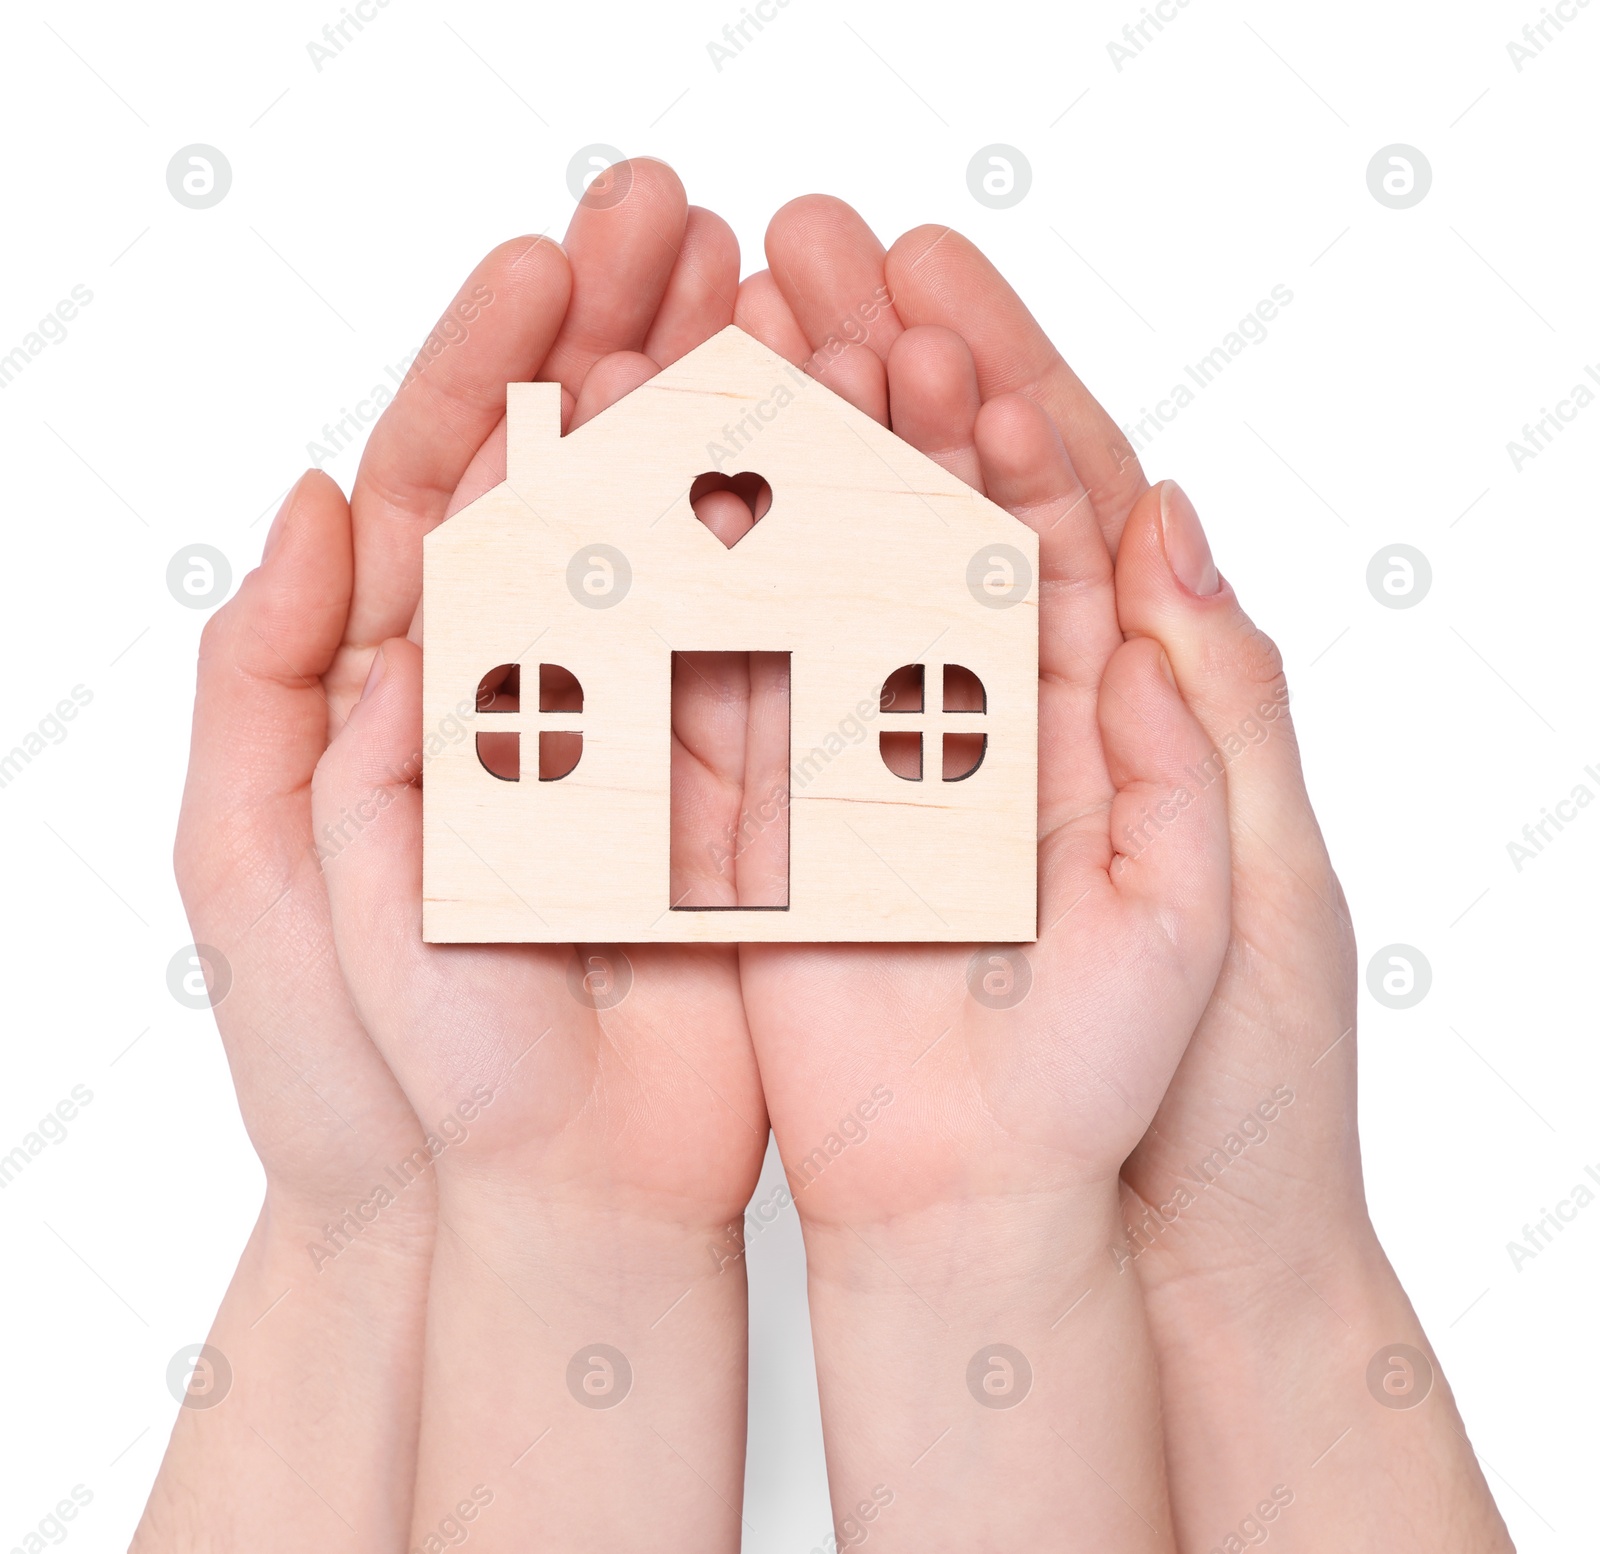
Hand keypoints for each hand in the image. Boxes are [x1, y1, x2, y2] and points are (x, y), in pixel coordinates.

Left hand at [308, 161, 767, 1551]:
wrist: (557, 1189)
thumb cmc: (408, 1062)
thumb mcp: (276, 877)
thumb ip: (276, 696)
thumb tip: (328, 518)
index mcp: (421, 685)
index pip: (452, 488)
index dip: (494, 360)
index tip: (554, 256)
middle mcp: (549, 687)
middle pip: (588, 484)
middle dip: (628, 344)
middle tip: (684, 218)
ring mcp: (654, 728)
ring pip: (699, 541)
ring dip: (737, 416)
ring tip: (790, 293)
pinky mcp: (747, 789)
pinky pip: (784, 647)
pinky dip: (818, 544)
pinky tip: (856, 442)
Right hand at [732, 195, 1510, 1551]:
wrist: (994, 1215)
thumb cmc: (1132, 1082)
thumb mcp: (1217, 894)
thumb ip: (1203, 721)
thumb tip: (1174, 539)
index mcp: (1085, 716)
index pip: (1045, 527)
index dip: (996, 411)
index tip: (940, 307)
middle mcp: (958, 720)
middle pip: (911, 524)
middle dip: (864, 393)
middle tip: (803, 263)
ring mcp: (854, 767)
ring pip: (804, 586)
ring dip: (764, 467)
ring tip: (714, 340)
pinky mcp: (766, 833)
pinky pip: (724, 698)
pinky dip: (686, 599)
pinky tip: (644, 490)